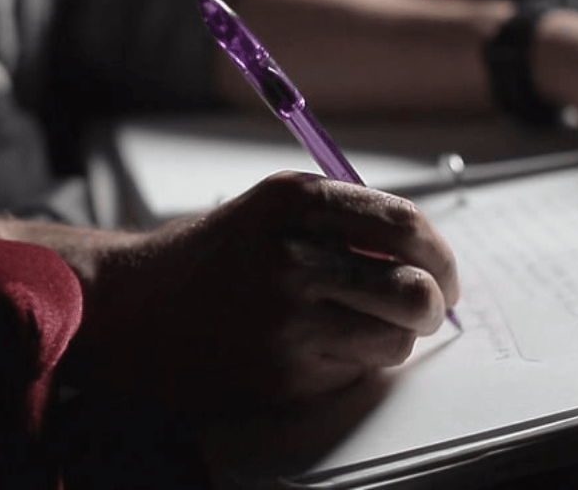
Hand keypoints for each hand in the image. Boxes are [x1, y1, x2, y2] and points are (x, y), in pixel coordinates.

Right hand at [69, 172, 457, 410]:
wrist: (133, 309)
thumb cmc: (209, 259)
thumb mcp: (269, 212)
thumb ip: (341, 221)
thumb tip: (424, 256)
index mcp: (293, 203)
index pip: (404, 225)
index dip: (439, 254)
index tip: (443, 271)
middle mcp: (293, 256)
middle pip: (414, 288)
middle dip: (434, 304)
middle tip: (427, 309)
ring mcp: (288, 319)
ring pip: (395, 338)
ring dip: (393, 337)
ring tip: (360, 328)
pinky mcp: (283, 373)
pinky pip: (356, 372)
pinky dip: (353, 363)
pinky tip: (317, 349)